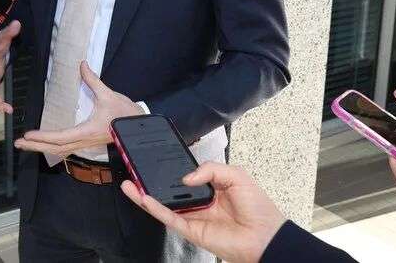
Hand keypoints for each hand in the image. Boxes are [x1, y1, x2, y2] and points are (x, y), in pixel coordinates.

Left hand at [14, 61, 143, 156]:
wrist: (140, 127)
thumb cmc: (125, 113)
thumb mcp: (109, 95)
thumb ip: (93, 80)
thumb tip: (82, 64)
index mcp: (87, 131)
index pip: (60, 136)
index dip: (43, 137)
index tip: (28, 135)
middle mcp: (84, 140)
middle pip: (56, 148)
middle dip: (36, 146)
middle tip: (18, 143)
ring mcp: (85, 143)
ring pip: (60, 150)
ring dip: (42, 148)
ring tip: (26, 144)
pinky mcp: (87, 142)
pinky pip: (66, 148)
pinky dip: (52, 147)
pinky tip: (44, 144)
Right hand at [121, 163, 285, 262]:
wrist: (266, 235)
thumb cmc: (258, 207)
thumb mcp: (236, 174)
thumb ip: (209, 169)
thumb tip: (185, 178)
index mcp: (211, 188)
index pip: (184, 177)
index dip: (170, 170)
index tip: (154, 160)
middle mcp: (199, 203)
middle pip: (169, 192)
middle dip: (151, 182)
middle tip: (135, 171)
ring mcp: (194, 217)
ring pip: (164, 205)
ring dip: (145, 196)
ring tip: (129, 184)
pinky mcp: (192, 230)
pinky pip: (170, 218)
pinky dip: (155, 208)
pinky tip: (144, 198)